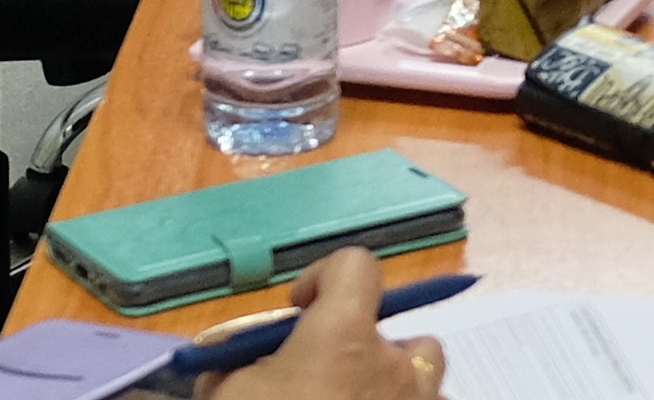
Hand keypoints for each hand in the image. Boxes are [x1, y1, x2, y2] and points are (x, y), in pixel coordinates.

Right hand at [221, 251, 446, 399]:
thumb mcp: (226, 396)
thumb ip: (235, 368)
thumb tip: (229, 366)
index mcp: (344, 336)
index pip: (357, 266)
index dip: (326, 278)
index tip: (300, 309)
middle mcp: (396, 367)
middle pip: (412, 340)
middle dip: (380, 357)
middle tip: (335, 385)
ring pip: (427, 387)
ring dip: (399, 394)